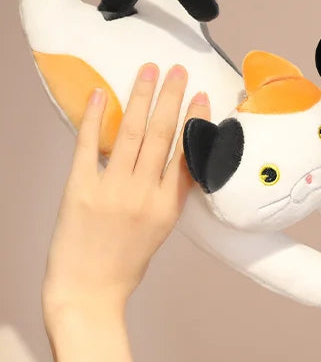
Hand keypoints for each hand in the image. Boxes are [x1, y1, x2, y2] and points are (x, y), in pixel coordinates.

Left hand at [43, 63, 210, 318]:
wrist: (88, 291)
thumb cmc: (126, 262)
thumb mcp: (162, 229)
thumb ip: (170, 193)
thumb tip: (174, 157)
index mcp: (167, 205)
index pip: (186, 153)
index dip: (195, 120)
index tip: (201, 95)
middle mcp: (142, 194)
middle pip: (161, 135)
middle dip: (171, 97)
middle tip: (177, 70)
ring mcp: (110, 190)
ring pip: (130, 133)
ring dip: (140, 97)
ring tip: (148, 71)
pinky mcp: (79, 189)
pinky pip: (88, 145)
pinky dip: (93, 117)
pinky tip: (99, 94)